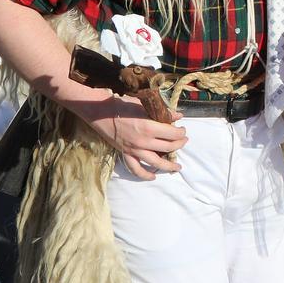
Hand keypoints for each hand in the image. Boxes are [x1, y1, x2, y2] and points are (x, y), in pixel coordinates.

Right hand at [69, 93, 187, 178]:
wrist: (100, 112)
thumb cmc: (122, 105)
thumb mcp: (144, 106)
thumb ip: (163, 112)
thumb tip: (178, 115)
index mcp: (149, 127)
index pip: (172, 134)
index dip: (181, 133)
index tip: (183, 130)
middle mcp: (143, 142)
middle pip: (167, 148)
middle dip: (179, 145)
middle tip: (183, 141)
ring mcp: (134, 150)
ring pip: (155, 163)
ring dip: (168, 166)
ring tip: (177, 167)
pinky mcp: (125, 154)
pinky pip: (136, 169)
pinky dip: (145, 175)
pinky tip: (153, 177)